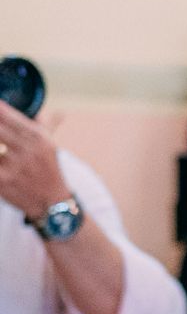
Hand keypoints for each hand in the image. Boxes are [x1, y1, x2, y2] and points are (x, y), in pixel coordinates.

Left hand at [0, 102, 70, 219]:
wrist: (52, 203)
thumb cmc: (48, 170)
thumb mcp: (50, 145)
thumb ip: (45, 125)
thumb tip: (54, 110)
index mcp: (39, 138)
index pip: (10, 117)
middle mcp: (28, 150)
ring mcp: (14, 166)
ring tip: (3, 151)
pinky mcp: (2, 180)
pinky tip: (1, 164)